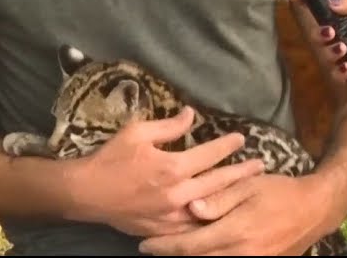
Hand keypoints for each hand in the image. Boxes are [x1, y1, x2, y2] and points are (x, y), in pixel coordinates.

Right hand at [69, 106, 265, 238]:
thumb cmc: (111, 158)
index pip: (209, 154)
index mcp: (172, 167)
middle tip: (259, 166)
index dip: (227, 145)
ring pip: (210, 209)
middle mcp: (177, 194)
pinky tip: (220, 216)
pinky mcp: (163, 230)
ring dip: (230, 198)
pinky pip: (193, 228)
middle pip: (218, 183)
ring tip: (246, 191)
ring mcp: (171, 216)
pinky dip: (208, 221)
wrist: (87, 193)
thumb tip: (191, 114)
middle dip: (241, 173)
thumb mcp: (137, 132)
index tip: (241, 139)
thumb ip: (168, 126)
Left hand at [137, 174, 332, 255]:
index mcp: (235, 231)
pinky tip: (200, 252)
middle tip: (149, 248)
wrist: (314, 210)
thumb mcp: (249, 186)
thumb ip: (220, 198)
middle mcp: (241, 254)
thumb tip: (192, 207)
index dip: (165, 246)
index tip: (144, 244)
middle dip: (171, 255)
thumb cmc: (279, 191)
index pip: (190, 244)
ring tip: (169, 251)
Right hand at [313, 0, 346, 84]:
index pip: (323, 11)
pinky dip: (340, 72)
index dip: (307, 3)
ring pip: (328, 55)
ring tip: (342, 51)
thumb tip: (328, 2)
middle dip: (320, 35)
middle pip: (321, 35)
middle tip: (330, 34)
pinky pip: (341, 74)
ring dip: (329, 53)